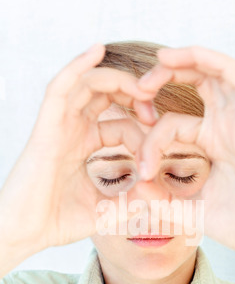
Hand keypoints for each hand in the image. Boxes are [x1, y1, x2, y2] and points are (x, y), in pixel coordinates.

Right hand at [0, 44, 154, 252]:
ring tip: (142, 86)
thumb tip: (162, 197)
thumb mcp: (105, 211)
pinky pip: (60, 88)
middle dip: (132, 93)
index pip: (119, 125)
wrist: (24, 233)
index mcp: (83, 145)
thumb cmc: (58, 222)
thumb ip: (132, 202)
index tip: (158, 146)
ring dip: (116, 79)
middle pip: (103, 94)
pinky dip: (78, 67)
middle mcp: (71, 130)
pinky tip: (98, 50)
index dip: (141, 131)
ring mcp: (57, 126)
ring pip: (86, 84)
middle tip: (154, 105)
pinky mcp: (46, 128)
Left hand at [138, 46, 234, 265]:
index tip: (141, 171)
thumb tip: (136, 184)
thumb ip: (162, 197)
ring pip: (216, 72)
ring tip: (158, 62)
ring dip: (186, 60)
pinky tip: (181, 59)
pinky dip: (211, 61)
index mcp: (211, 144)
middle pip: (196, 82)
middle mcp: (226, 126)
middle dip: (164, 77)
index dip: (150, 141)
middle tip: (138, 88)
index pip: (172, 125)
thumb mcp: (189, 208)